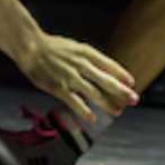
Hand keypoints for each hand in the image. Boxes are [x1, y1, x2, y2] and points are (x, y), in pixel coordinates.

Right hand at [16, 33, 138, 123]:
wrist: (30, 46)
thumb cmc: (53, 47)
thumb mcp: (75, 47)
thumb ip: (90, 59)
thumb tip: (106, 70)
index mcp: (86, 52)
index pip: (108, 64)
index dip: (121, 74)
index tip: (132, 82)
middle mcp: (81, 64)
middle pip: (105, 79)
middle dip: (121, 91)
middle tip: (134, 99)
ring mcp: (70, 76)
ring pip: (93, 92)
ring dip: (107, 103)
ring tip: (117, 111)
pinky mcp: (58, 87)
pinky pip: (74, 101)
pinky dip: (84, 110)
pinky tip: (92, 118)